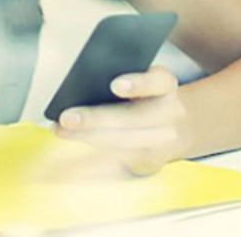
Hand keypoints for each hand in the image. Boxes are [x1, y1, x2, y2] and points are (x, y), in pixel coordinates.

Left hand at [54, 66, 191, 175]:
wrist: (179, 126)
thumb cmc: (147, 96)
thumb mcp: (144, 81)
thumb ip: (122, 80)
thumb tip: (80, 88)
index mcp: (165, 85)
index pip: (155, 82)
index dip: (137, 84)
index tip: (115, 85)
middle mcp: (169, 112)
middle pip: (132, 118)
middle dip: (96, 119)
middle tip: (66, 118)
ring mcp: (162, 140)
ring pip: (122, 141)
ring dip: (87, 138)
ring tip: (61, 131)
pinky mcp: (150, 160)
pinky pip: (118, 161)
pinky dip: (92, 159)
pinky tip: (71, 157)